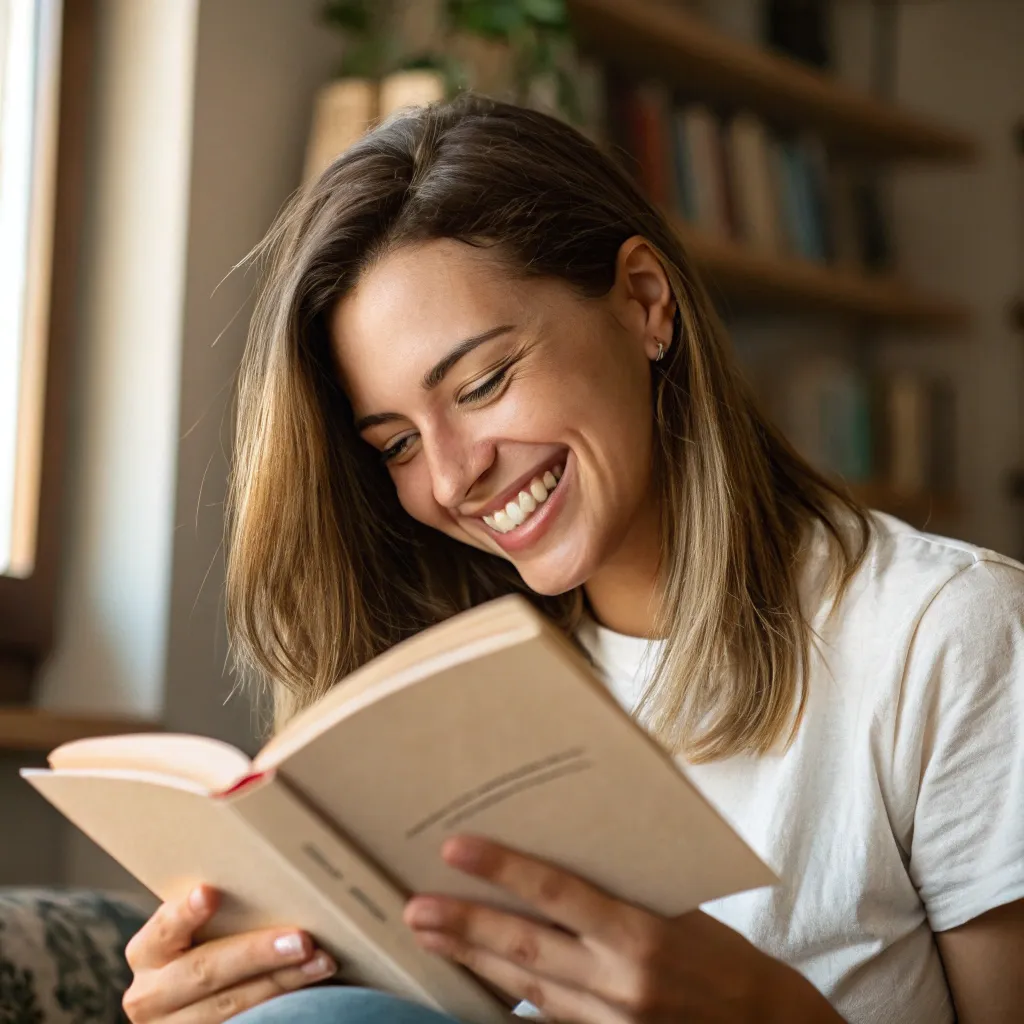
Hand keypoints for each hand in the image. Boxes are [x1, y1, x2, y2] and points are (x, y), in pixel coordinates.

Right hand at [122, 885, 337, 1022]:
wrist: (184, 1008)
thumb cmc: (202, 948)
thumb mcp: (195, 932)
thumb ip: (219, 912)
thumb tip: (277, 871)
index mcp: (147, 952)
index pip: (164, 928)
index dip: (185, 913)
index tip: (210, 893)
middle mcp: (149, 995)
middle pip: (204, 971)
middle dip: (257, 954)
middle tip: (303, 940)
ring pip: (229, 1007)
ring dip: (281, 983)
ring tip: (322, 963)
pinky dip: (279, 1010)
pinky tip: (311, 995)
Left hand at [404, 837, 843, 1023]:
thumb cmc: (721, 954)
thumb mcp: (676, 906)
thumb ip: (617, 890)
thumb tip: (555, 859)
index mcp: (642, 934)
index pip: (558, 894)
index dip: (503, 869)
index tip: (455, 848)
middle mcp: (621, 983)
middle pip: (526, 949)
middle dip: (464, 926)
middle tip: (414, 906)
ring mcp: (610, 1022)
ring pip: (525, 987)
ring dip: (472, 960)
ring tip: (429, 936)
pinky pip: (546, 1018)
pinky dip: (507, 998)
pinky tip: (476, 981)